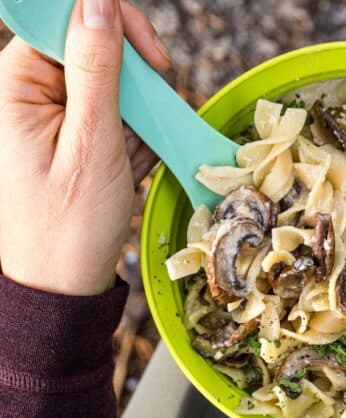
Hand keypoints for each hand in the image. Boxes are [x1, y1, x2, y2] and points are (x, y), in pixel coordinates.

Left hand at [0, 0, 169, 294]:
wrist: (62, 287)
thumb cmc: (69, 225)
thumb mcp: (93, 144)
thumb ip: (97, 69)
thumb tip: (98, 2)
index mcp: (11, 87)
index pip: (63, 20)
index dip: (113, 26)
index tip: (156, 61)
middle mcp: (22, 94)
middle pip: (91, 52)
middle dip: (129, 90)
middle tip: (137, 133)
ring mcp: (43, 116)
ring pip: (108, 87)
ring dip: (132, 121)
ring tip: (127, 164)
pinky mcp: (62, 136)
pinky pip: (108, 116)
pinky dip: (127, 139)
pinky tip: (124, 170)